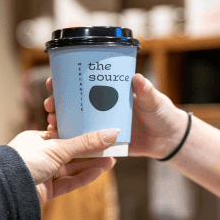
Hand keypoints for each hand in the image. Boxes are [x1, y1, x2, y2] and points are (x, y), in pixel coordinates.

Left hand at [8, 128, 117, 206]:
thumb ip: (86, 142)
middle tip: (112, 149)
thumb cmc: (25, 161)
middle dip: (92, 151)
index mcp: (37, 139)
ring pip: (71, 168)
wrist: (5, 192)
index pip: (66, 135)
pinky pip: (68, 183)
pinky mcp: (46, 191)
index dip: (84, 135)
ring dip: (91, 165)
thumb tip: (111, 133)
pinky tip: (98, 172)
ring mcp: (43, 174)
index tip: (101, 134)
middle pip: (71, 152)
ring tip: (111, 161)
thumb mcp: (58, 148)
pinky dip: (83, 177)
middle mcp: (40, 155)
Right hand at [44, 74, 186, 159]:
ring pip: (76, 122)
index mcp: (111, 92)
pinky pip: (86, 141)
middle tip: (50, 105)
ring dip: (61, 121)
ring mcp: (102, 125)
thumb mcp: (154, 100)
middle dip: (57, 103)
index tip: (53, 81)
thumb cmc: (162, 114)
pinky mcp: (106, 142)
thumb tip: (137, 77)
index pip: (84, 83)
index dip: (66, 81)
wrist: (169, 139)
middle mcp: (102, 107)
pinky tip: (61, 140)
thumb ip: (146, 91)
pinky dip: (73, 141)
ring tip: (51, 122)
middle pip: (74, 103)